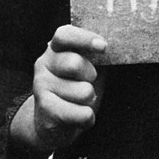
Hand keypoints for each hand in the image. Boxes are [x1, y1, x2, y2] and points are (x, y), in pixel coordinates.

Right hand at [10, 25, 106, 152]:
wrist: (52, 123)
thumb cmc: (76, 90)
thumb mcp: (87, 68)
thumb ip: (96, 56)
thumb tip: (117, 48)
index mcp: (56, 49)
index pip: (64, 35)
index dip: (84, 39)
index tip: (103, 47)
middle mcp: (44, 64)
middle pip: (74, 63)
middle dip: (91, 76)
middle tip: (88, 82)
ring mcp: (41, 86)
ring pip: (83, 92)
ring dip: (90, 100)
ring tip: (80, 102)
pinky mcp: (45, 109)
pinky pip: (82, 114)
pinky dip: (88, 118)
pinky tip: (78, 116)